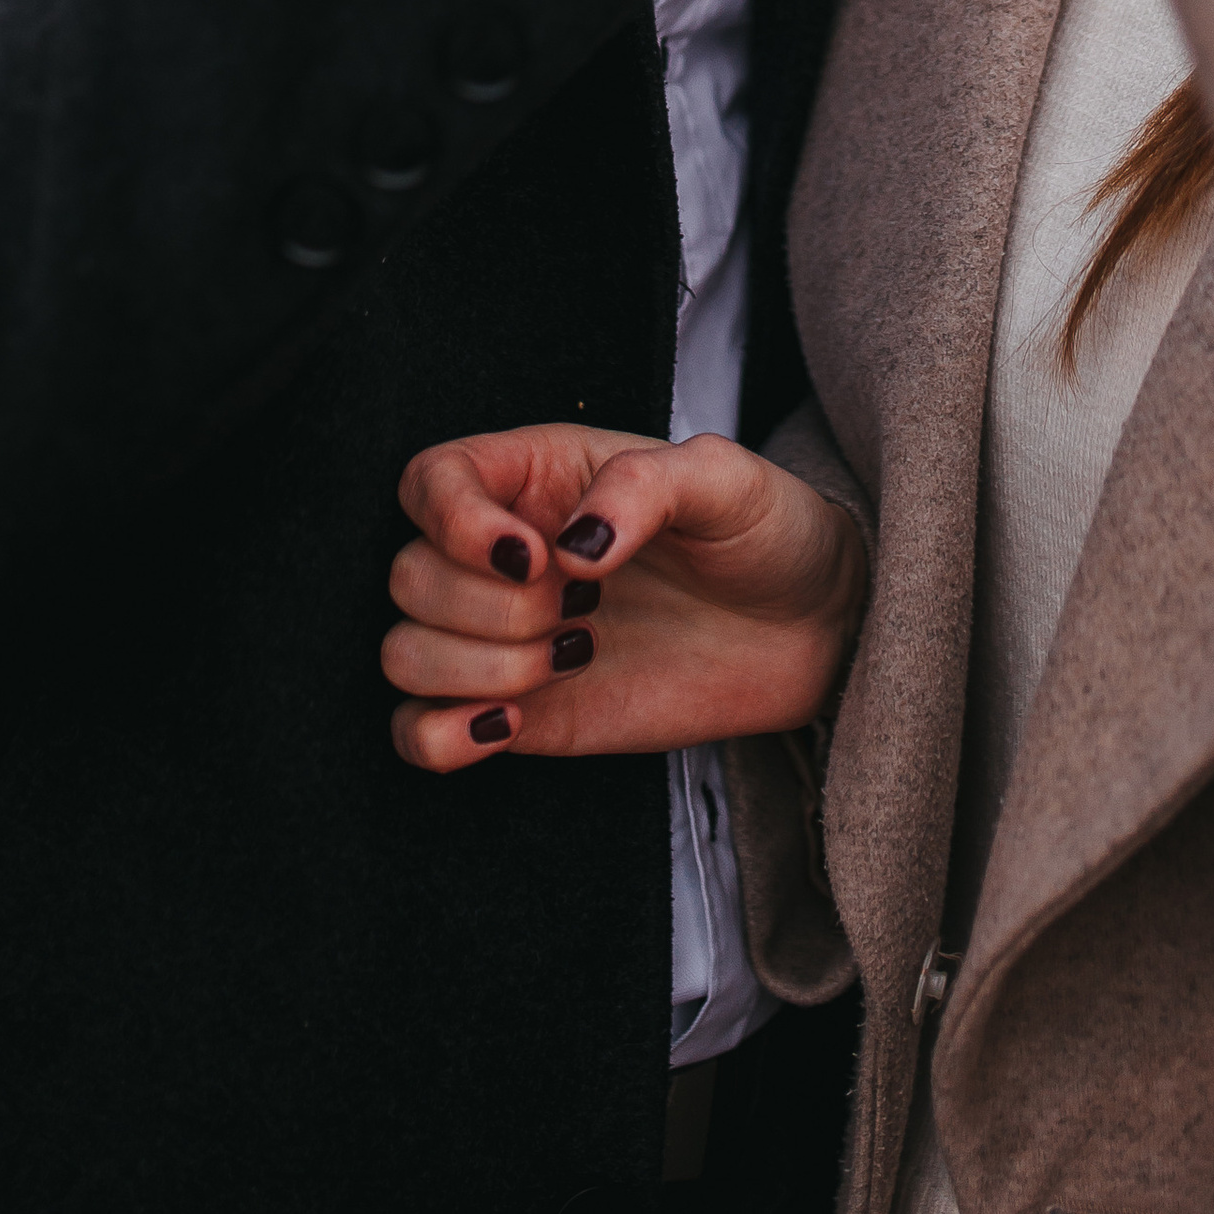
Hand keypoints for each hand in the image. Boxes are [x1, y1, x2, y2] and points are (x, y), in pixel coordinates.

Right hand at [383, 423, 867, 774]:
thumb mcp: (725, 480)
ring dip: (477, 667)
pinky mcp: (516, 714)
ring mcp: (503, 637)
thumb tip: (572, 545)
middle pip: (407, 575)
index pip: (429, 480)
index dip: (455, 522)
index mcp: (539, 477)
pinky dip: (441, 736)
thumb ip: (646, 487)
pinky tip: (511, 723)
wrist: (810, 631)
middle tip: (581, 610)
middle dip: (490, 607)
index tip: (535, 558)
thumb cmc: (766, 533)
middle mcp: (503, 554)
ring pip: (403, 651)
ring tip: (570, 656)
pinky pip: (419, 733)